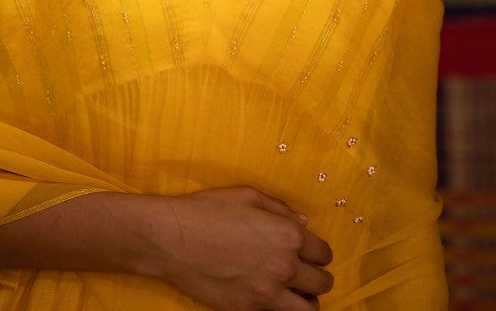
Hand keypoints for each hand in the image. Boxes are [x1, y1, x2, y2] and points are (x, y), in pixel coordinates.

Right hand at [148, 186, 332, 310]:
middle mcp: (284, 267)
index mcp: (287, 235)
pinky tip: (271, 296)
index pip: (323, 252)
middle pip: (322, 282)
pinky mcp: (249, 310)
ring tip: (296, 292)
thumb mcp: (246, 196)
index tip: (309, 250)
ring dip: (308, 300)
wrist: (172, 239)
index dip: (318, 250)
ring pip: (310, 310)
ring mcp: (267, 293)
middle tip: (304, 270)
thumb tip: (303, 223)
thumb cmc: (208, 210)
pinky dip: (282, 309)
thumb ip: (280, 209)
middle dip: (318, 275)